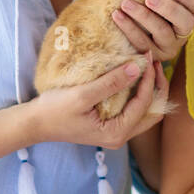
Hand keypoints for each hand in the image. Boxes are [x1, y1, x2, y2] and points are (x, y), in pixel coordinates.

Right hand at [31, 55, 167, 149]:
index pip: (144, 103)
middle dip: (157, 86)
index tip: (147, 57)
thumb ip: (111, 83)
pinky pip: (133, 111)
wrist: (36, 123)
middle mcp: (121, 136)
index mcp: (116, 133)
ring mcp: (116, 132)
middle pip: (153, 112)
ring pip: (146, 112)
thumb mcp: (82, 95)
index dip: (149, 79)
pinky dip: (138, 94)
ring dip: (150, 90)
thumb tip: (137, 68)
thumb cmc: (55, 110)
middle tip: (154, 62)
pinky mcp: (110, 125)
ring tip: (147, 67)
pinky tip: (134, 76)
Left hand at [111, 0, 193, 62]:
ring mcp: (168, 45)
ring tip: (126, 3)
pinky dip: (129, 28)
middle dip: (168, 8)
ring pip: (161, 31)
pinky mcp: (152, 55)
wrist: (122, 26)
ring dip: (143, 16)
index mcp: (188, 12)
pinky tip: (117, 15)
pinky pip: (142, 43)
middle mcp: (182, 31)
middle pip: (185, 21)